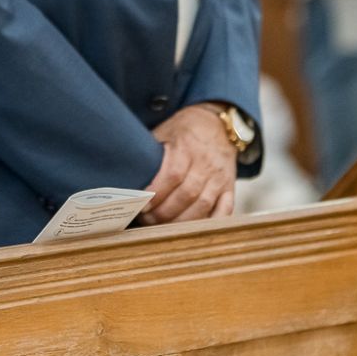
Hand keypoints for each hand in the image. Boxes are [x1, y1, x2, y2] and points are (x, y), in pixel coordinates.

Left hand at [144, 105, 236, 224]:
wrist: (218, 124)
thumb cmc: (184, 130)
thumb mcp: (164, 131)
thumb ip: (150, 153)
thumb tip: (127, 174)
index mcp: (186, 147)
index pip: (173, 174)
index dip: (157, 193)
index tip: (142, 205)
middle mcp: (206, 163)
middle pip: (187, 194)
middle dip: (164, 212)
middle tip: (147, 220)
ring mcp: (220, 177)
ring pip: (203, 205)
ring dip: (182, 221)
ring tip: (163, 228)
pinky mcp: (230, 187)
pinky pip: (225, 210)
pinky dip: (211, 223)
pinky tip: (193, 231)